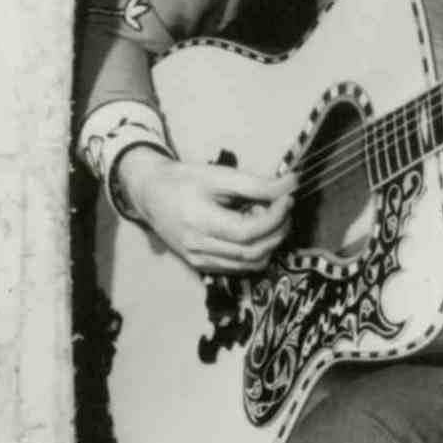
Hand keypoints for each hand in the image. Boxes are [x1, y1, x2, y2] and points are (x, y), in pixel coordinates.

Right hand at [118, 148, 294, 274]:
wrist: (151, 195)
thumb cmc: (183, 180)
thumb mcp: (218, 175)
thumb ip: (256, 184)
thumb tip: (291, 184)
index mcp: (199, 222)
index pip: (248, 232)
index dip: (274, 217)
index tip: (287, 198)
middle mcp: (198, 248)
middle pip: (252, 252)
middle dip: (278, 231)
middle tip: (284, 208)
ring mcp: (200, 262)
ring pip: (250, 265)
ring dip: (270, 243)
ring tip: (269, 218)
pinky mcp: (202, 267)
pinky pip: (240, 268)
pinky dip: (256, 252)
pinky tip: (255, 231)